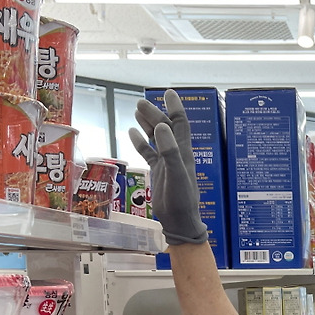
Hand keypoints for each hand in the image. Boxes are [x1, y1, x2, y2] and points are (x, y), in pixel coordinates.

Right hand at [129, 90, 208, 245]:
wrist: (179, 222)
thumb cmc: (181, 200)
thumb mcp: (176, 174)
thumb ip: (170, 151)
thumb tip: (162, 126)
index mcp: (183, 152)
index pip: (180, 124)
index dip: (175, 107)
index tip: (168, 92)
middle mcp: (176, 154)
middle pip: (165, 127)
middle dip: (155, 113)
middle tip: (140, 102)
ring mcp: (167, 162)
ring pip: (156, 137)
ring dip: (148, 123)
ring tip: (137, 109)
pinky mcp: (158, 171)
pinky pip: (148, 153)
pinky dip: (140, 142)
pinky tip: (131, 132)